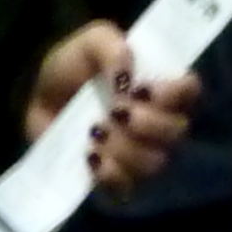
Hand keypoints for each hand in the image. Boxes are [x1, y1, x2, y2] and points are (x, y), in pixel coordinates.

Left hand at [25, 20, 200, 198]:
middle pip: (177, 133)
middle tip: (114, 112)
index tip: (141, 89)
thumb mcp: (89, 42)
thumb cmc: (74, 66)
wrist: (40, 100)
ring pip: (154, 163)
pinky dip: (110, 174)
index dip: (174, 94)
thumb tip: (126, 77)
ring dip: (124, 148)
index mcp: (160, 86)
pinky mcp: (117, 179)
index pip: (191, 92)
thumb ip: (110, 45)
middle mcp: (159, 123)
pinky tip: (91, 157)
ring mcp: (140, 154)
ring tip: (95, 134)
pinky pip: (128, 189)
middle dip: (146, 123)